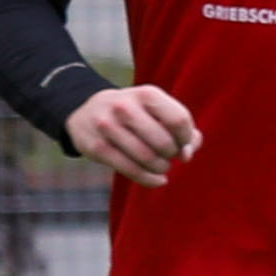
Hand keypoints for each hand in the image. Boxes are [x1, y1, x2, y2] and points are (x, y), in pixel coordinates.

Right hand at [64, 85, 197, 187]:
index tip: (182, 144)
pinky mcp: (96, 147)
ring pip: (147, 158)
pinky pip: (130, 170)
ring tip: (162, 166)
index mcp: (146, 94)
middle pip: (164, 142)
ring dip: (162, 167)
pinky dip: (150, 180)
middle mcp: (124, 107)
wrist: (89, 111)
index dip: (186, 138)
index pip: (178, 120)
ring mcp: (107, 126)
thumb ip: (185, 131)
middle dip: (172, 155)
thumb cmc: (138, 115)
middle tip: (169, 155)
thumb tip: (186, 155)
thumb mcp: (160, 112)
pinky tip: (159, 180)